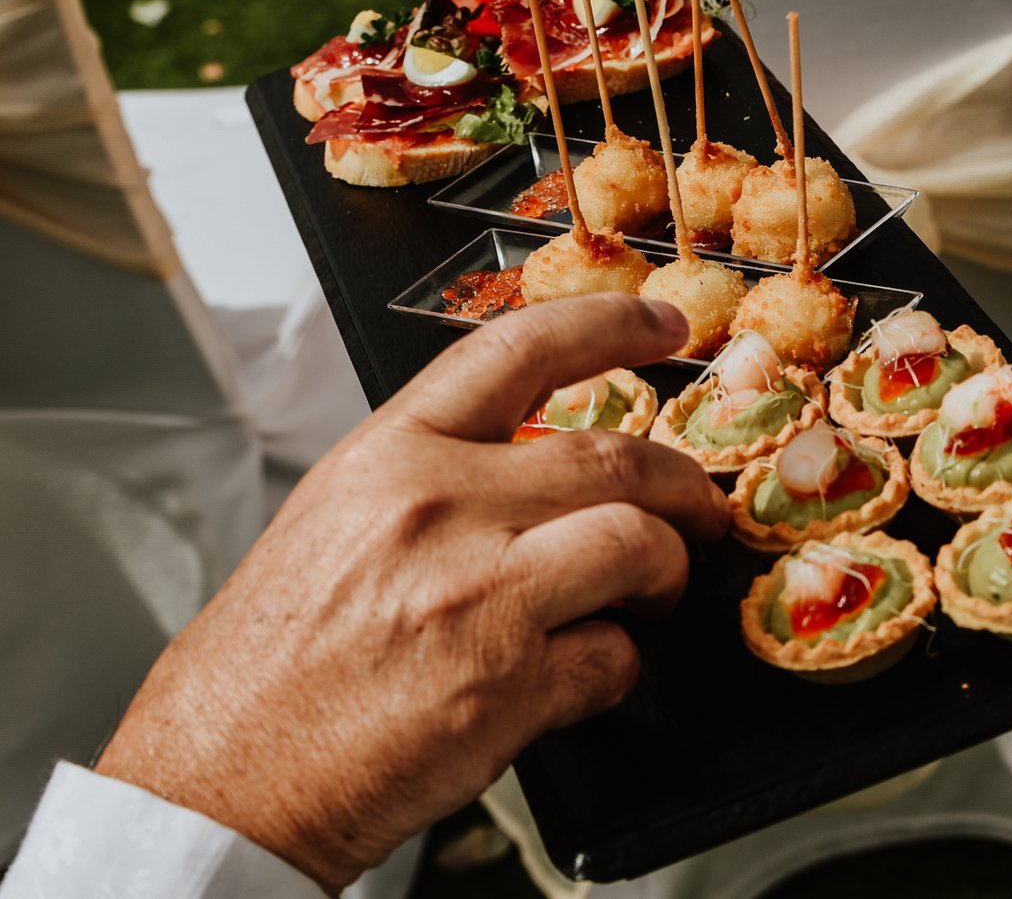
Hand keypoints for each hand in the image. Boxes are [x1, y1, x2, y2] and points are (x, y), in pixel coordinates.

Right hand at [94, 295, 727, 891]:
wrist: (222, 779)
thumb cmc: (270, 661)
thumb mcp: (337, 520)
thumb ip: (439, 477)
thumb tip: (536, 466)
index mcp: (391, 455)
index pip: (521, 349)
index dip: (610, 325)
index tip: (663, 326)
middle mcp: (439, 509)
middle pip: (615, 457)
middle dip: (681, 486)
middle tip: (697, 511)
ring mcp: (478, 594)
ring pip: (638, 543)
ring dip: (664, 573)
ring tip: (647, 595)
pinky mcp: (508, 685)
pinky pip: (615, 657)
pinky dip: (616, 667)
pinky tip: (580, 674)